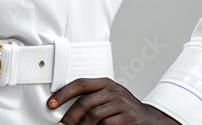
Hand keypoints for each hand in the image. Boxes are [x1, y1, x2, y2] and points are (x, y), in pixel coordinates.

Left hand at [48, 77, 181, 123]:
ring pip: (93, 116)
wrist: (150, 119)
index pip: (81, 83)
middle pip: (84, 102)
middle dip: (69, 115)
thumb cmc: (124, 108)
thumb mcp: (109, 96)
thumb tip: (65, 106)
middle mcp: (113, 91)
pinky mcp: (127, 119)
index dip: (63, 93)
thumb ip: (92, 97)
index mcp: (106, 82)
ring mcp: (121, 105)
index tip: (51, 103)